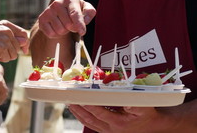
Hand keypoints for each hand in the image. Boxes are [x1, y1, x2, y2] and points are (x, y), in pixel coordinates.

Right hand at [0, 20, 28, 60]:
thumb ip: (10, 35)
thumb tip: (25, 42)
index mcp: (6, 24)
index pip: (23, 34)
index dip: (25, 43)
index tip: (24, 50)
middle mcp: (7, 30)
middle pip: (18, 47)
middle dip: (11, 52)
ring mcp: (5, 39)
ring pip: (14, 54)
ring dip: (6, 56)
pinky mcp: (2, 48)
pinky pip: (7, 58)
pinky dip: (1, 59)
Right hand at [38, 0, 95, 37]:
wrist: (59, 11)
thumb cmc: (75, 10)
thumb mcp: (85, 8)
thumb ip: (89, 12)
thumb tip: (85, 20)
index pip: (75, 14)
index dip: (79, 24)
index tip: (82, 32)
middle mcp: (57, 3)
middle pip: (68, 25)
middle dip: (72, 28)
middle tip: (72, 24)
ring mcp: (48, 11)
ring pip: (60, 30)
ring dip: (64, 31)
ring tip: (64, 24)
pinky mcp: (41, 19)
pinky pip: (51, 34)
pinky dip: (56, 34)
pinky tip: (56, 27)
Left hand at [68, 104, 187, 132]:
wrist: (156, 126)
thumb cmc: (149, 114)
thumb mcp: (143, 106)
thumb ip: (131, 101)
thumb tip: (118, 95)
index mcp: (119, 123)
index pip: (98, 112)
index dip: (87, 103)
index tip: (78, 96)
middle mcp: (112, 130)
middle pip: (90, 118)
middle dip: (78, 108)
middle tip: (69, 98)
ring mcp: (109, 132)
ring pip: (89, 123)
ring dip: (78, 113)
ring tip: (70, 104)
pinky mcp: (109, 131)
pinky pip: (93, 125)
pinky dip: (84, 118)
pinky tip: (79, 111)